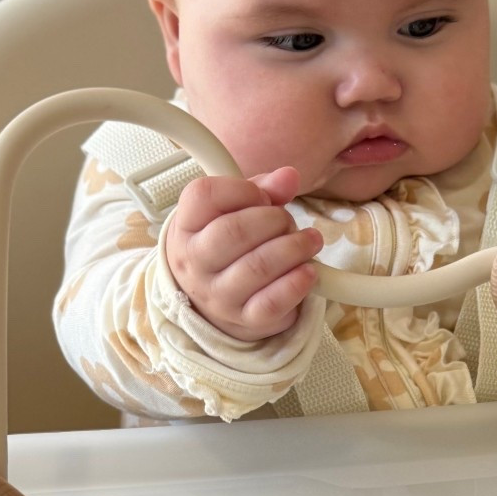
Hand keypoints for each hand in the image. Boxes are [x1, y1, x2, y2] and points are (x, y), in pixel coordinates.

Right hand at [165, 166, 323, 341]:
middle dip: (273, 219)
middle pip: (234, 231)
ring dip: (294, 248)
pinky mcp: (244, 319)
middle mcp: (195, 263)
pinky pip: (272, 302)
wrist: (215, 304)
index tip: (262, 195)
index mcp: (187, 227)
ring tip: (309, 241)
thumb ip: (262, 190)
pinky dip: (296, 283)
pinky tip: (308, 271)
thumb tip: (289, 177)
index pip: (205, 195)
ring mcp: (218, 295)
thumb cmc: (228, 249)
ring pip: (258, 266)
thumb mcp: (234, 213)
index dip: (243, 189)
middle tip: (288, 221)